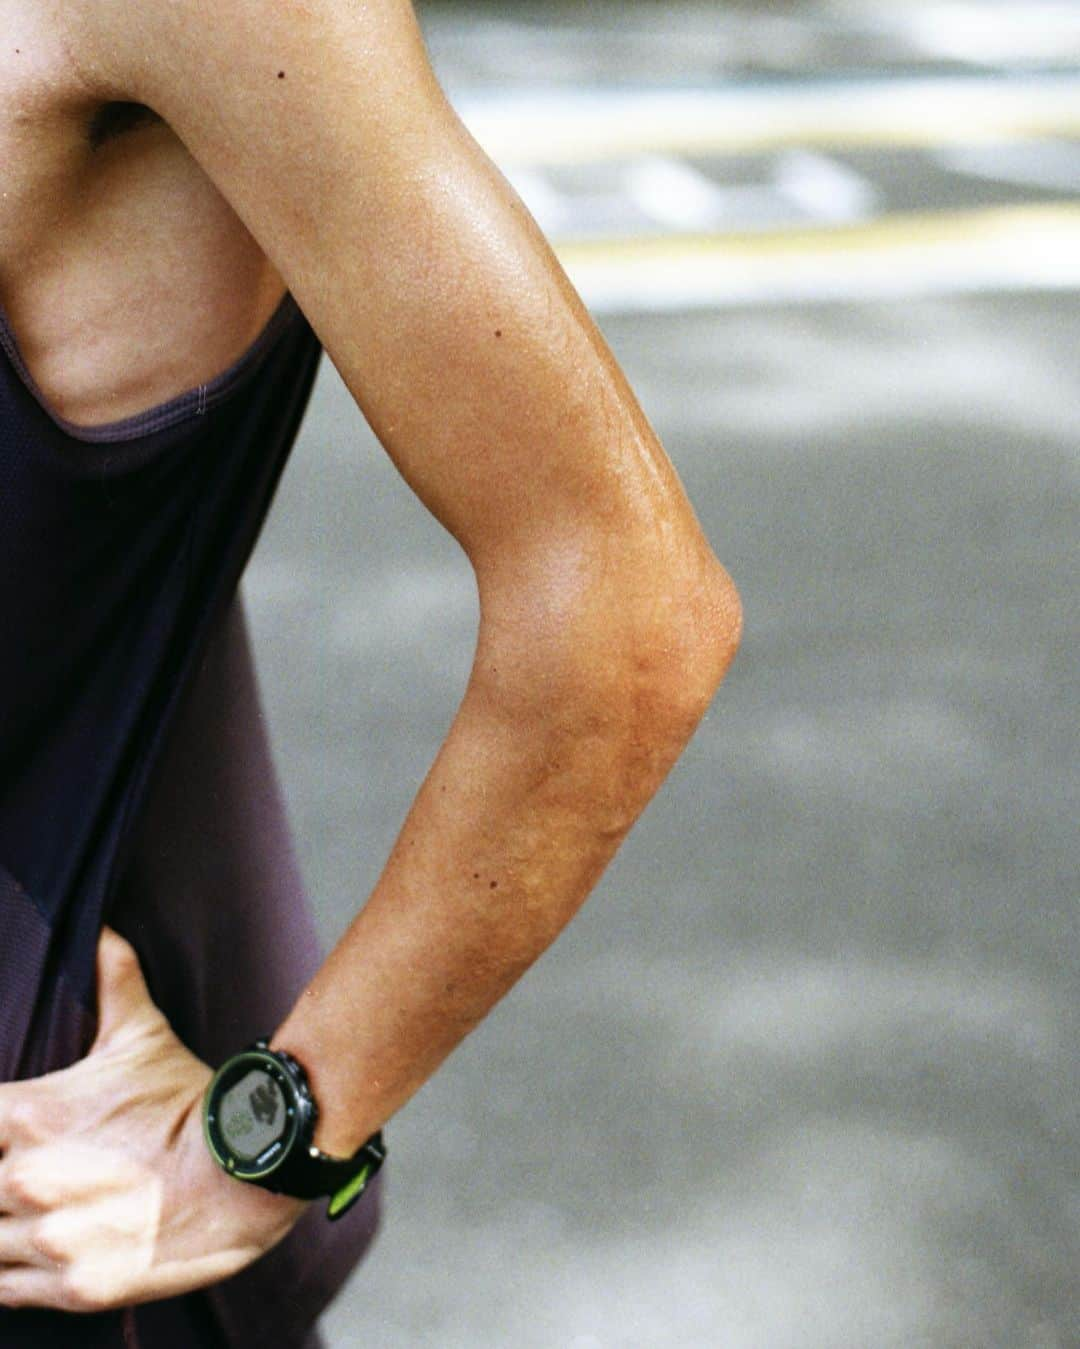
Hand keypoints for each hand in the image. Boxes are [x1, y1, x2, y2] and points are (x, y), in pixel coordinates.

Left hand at [0, 928, 306, 1311]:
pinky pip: (1, 1294)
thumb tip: (105, 929)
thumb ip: (112, 982)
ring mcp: (47, 1238)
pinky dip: (7, 1274)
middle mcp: (26, 1178)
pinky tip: (29, 1251)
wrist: (246, 1175)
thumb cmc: (190, 1103)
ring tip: (23, 1210)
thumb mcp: (146, 1037)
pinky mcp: (70, 1288)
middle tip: (17, 1173)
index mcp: (29, 1115)